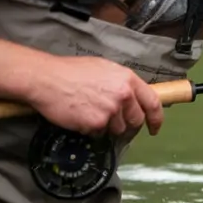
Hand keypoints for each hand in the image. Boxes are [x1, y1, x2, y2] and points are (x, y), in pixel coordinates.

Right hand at [25, 55, 163, 136]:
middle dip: (128, 126)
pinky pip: (99, 133)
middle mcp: (123, 95)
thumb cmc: (71, 72)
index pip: (153, 102)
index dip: (156, 118)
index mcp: (128, 79)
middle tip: (114, 124)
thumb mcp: (104, 69)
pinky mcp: (96, 123)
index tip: (154, 128)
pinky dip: (90, 129)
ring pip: (117, 129)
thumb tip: (133, 98)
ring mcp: (111, 110)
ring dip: (106, 127)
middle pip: (136, 120)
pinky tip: (80, 117)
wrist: (46, 78)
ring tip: (89, 112)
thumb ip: (122, 84)